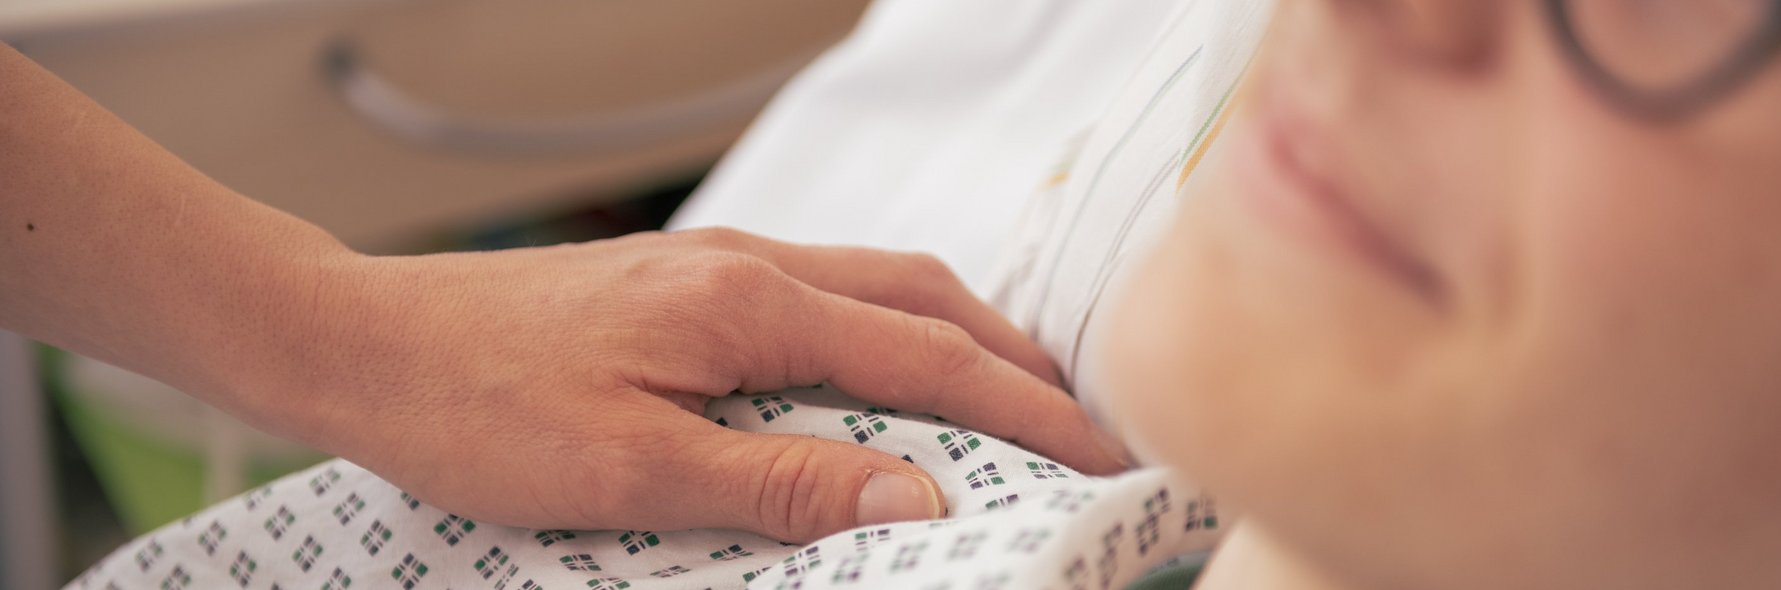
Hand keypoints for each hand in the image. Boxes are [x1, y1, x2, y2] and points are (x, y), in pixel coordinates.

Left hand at [243, 228, 1128, 541]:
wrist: (360, 343)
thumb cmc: (474, 404)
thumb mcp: (634, 472)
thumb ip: (782, 485)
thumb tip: (914, 498)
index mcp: (749, 306)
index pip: (928, 359)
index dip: (1024, 412)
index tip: (1095, 453)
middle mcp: (745, 267)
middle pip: (923, 298)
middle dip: (1012, 358)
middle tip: (1075, 424)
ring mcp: (713, 269)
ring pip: (875, 288)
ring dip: (952, 340)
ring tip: (1001, 402)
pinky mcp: (682, 288)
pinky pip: (819, 299)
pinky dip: (882, 335)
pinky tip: (874, 382)